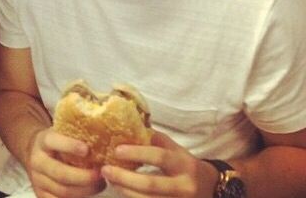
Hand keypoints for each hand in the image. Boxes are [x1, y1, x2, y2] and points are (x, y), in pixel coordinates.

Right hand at [27, 127, 106, 197]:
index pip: (54, 142)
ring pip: (63, 191)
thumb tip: (101, 138)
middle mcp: (37, 161)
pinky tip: (88, 191)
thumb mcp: (61, 132)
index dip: (70, 146)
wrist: (34, 153)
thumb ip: (75, 134)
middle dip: (84, 177)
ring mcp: (38, 180)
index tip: (87, 150)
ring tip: (100, 184)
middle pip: (61, 173)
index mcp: (43, 141)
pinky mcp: (41, 194)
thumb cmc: (56, 142)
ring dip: (85, 190)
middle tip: (100, 174)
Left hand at [100, 132, 218, 197]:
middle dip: (125, 178)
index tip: (117, 150)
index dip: (137, 153)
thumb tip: (130, 126)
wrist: (212, 191)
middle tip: (105, 170)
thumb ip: (156, 140)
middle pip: (150, 184)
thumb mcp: (176, 150)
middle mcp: (184, 187)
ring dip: (125, 192)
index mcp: (184, 165)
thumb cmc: (186, 166)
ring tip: (111, 181)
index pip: (159, 157)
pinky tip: (122, 192)